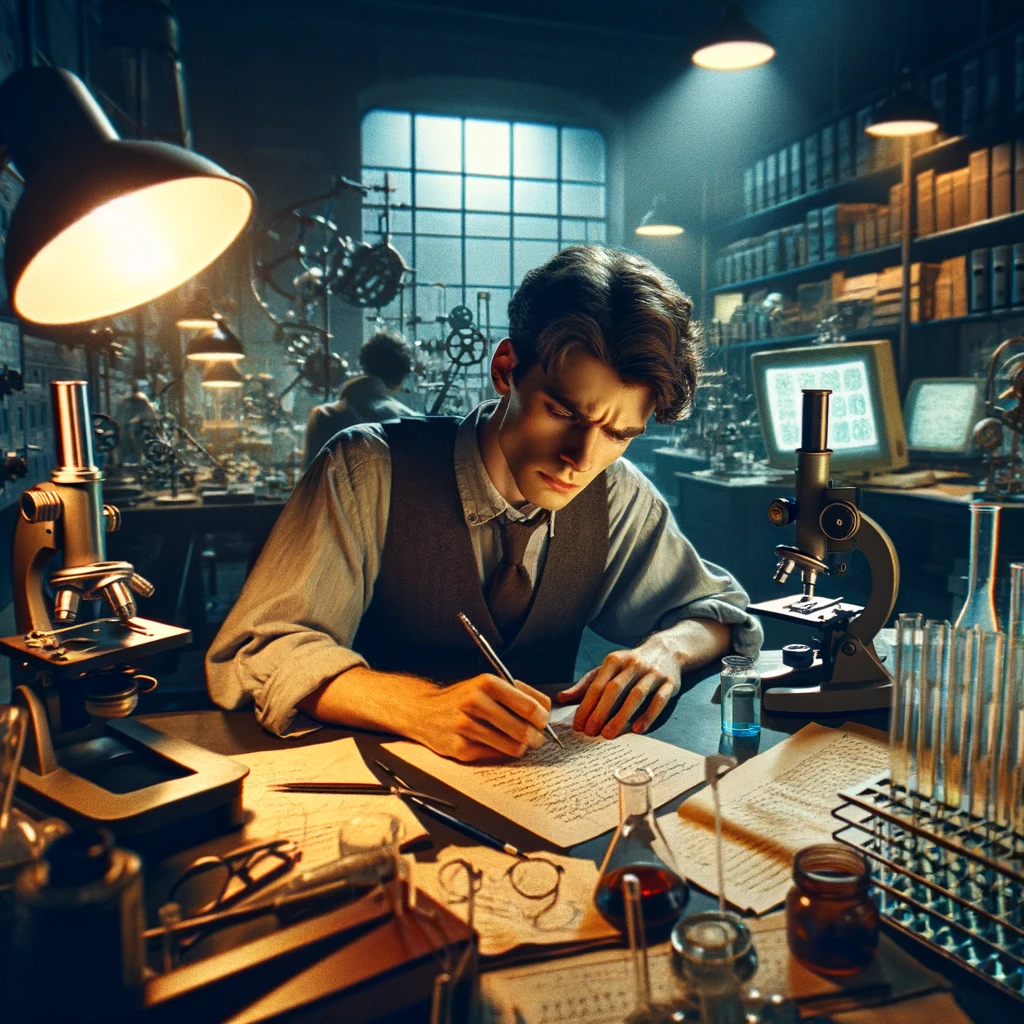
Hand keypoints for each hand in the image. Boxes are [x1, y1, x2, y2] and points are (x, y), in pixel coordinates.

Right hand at [413, 674, 551, 761]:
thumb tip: (546, 710)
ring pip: (512, 746)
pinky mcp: (460, 748)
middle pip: (524, 730)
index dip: (542, 718)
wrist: (424, 711)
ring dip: (522, 748)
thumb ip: (518, 693)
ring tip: (520, 743)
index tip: (542, 722)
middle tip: (537, 738)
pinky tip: (498, 745)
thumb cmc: (463, 698)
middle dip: (537, 737)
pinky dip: (502, 752)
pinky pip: (495, 756)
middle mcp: (475, 702)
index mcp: (487, 683)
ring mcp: (466, 726)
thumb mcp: (487, 684)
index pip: (529, 706)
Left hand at [556, 646, 678, 738]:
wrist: (665, 651)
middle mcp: (633, 665)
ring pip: (636, 695)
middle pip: (614, 690)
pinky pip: (659, 700)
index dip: (586, 706)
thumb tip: (562, 698)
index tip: (578, 725)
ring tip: (608, 735)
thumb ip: (585, 684)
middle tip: (590, 732)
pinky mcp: (669, 683)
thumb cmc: (629, 665)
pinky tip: (638, 729)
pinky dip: (648, 715)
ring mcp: (652, 673)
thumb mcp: (606, 669)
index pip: (597, 685)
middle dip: (600, 712)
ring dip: (621, 716)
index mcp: (614, 660)